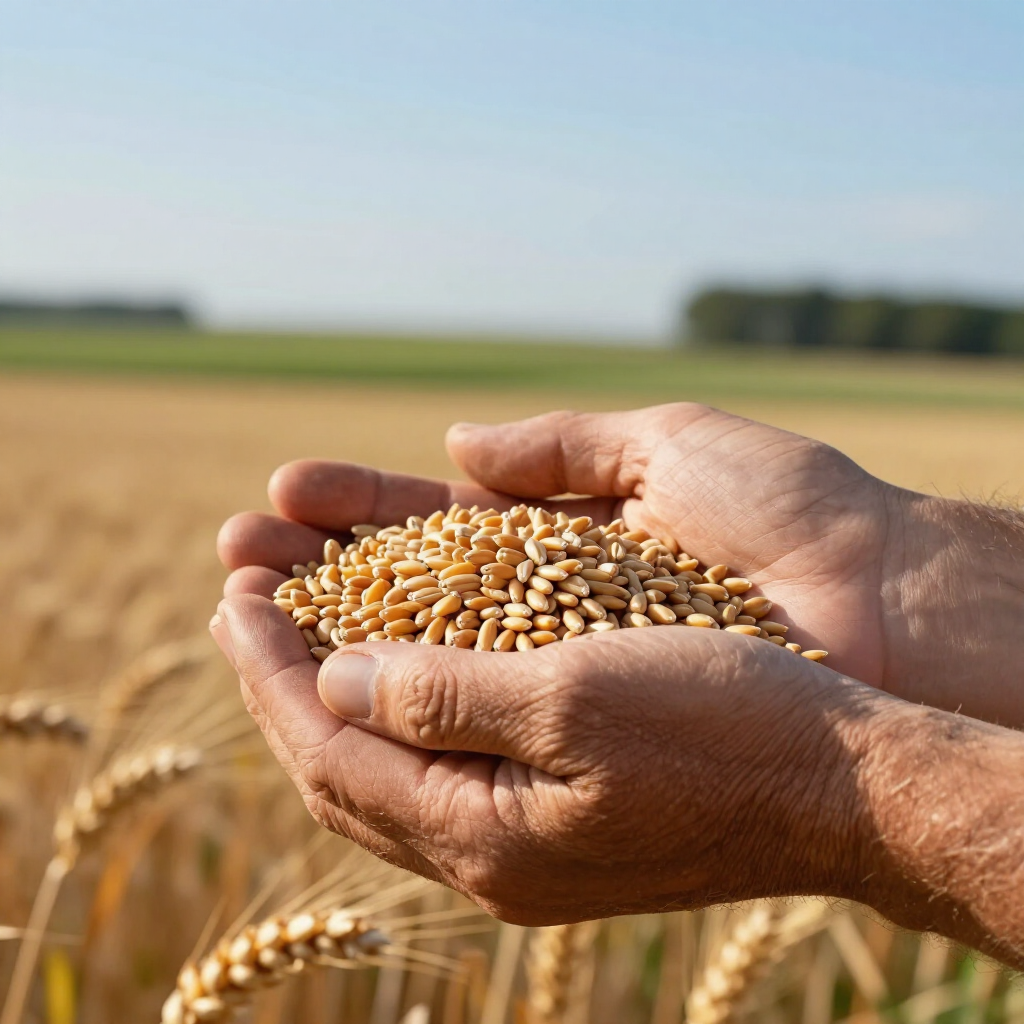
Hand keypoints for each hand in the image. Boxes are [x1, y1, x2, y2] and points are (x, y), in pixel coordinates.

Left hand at [212, 595, 880, 920]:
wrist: (842, 784)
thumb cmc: (721, 727)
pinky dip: (401, 709)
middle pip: (344, 769)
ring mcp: (527, 842)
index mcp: (482, 835)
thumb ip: (440, 696)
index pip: (330, 751)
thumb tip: (332, 680)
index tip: (233, 594)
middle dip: (283, 681)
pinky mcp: (562, 817)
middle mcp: (491, 855)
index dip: (270, 671)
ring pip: (390, 769)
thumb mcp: (573, 696)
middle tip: (243, 597)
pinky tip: (397, 665)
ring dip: (335, 692)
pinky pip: (445, 766)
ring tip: (298, 622)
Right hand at [217, 403, 1023, 725]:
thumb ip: (559, 450)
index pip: (435, 531)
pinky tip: (317, 675)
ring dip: (325, 632)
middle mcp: (545, 620)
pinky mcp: (573, 736)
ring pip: (414, 660)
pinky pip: (462, 718)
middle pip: (406, 598)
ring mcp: (555, 681)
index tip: (284, 495)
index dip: (357, 512)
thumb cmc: (784, 515)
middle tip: (233, 553)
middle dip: (317, 572)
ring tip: (239, 599)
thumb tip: (455, 449)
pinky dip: (388, 695)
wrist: (876, 604)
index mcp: (561, 546)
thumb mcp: (665, 447)